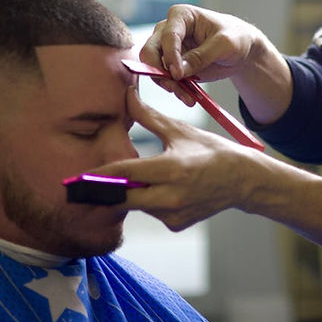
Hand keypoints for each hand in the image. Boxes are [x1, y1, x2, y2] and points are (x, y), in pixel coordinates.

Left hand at [92, 87, 321, 264]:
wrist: (243, 180)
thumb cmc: (211, 151)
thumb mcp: (180, 131)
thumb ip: (150, 117)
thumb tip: (127, 97)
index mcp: (171, 169)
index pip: (125, 174)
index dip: (100, 175)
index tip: (78, 176)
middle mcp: (171, 196)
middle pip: (122, 197)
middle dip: (105, 191)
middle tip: (82, 186)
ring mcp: (174, 213)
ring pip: (137, 205)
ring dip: (130, 193)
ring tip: (136, 178)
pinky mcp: (177, 224)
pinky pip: (151, 213)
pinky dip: (149, 202)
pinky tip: (162, 190)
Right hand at [139, 4, 292, 123]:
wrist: (240, 49)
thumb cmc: (234, 37)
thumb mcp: (224, 44)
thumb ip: (201, 56)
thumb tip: (178, 72)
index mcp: (180, 15)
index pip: (167, 36)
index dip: (170, 56)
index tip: (178, 74)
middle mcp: (168, 30)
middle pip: (150, 52)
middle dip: (160, 72)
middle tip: (175, 87)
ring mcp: (167, 49)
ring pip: (155, 69)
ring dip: (169, 85)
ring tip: (189, 98)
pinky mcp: (172, 65)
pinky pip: (166, 80)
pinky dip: (176, 90)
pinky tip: (189, 98)